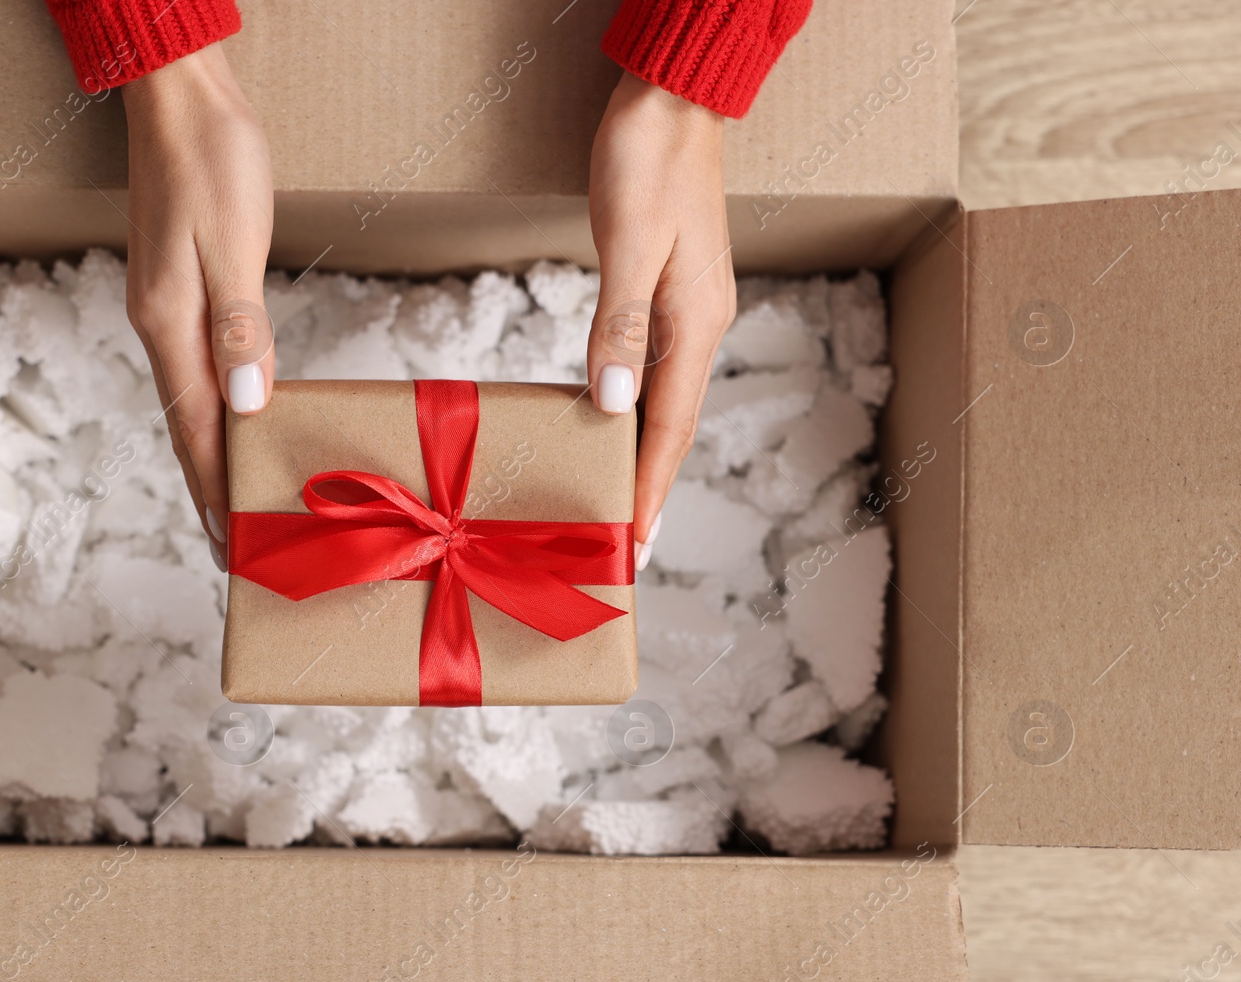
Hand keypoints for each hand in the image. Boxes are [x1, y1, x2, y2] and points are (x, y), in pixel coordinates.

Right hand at [122, 43, 273, 570]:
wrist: (176, 94)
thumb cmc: (209, 158)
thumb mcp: (230, 243)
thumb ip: (239, 328)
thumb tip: (248, 405)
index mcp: (170, 323)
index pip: (194, 428)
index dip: (213, 488)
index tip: (230, 543)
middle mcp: (158, 324)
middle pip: (186, 426)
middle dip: (209, 488)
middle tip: (234, 546)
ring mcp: (164, 307)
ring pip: (189, 400)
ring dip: (210, 454)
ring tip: (234, 502)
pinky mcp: (177, 288)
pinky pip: (195, 369)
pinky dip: (213, 409)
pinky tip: (231, 420)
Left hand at [586, 72, 734, 570]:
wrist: (671, 101)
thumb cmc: (647, 161)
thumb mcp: (629, 241)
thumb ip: (619, 325)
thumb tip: (614, 405)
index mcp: (695, 323)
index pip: (670, 428)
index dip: (649, 488)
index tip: (632, 543)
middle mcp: (699, 327)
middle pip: (672, 428)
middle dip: (649, 489)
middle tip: (624, 548)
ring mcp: (688, 312)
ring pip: (665, 405)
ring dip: (643, 457)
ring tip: (619, 507)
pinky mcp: (669, 295)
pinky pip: (654, 375)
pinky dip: (636, 414)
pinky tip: (614, 429)